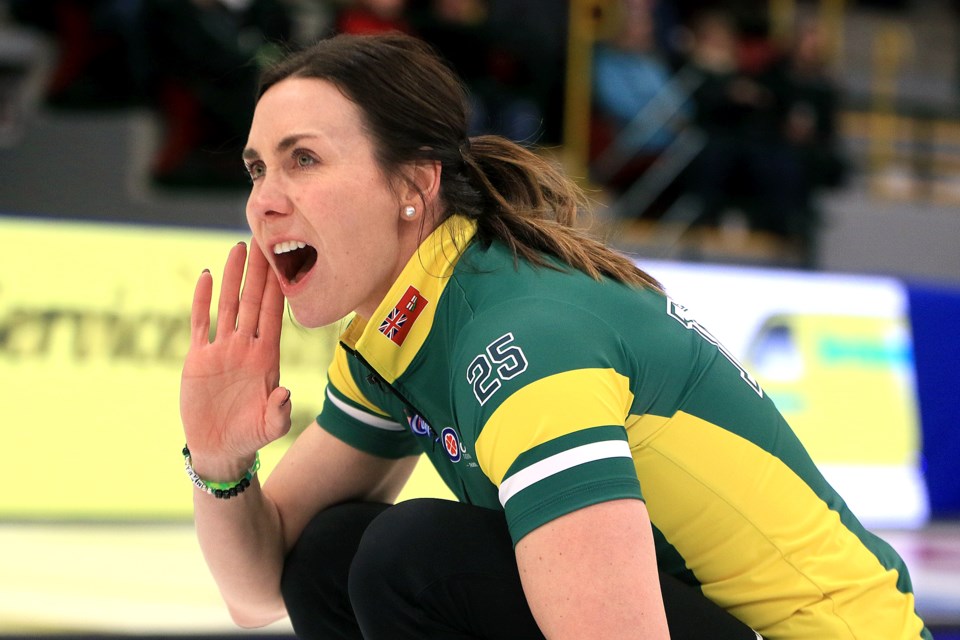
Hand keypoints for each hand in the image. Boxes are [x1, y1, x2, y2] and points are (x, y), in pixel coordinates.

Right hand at [180, 240, 291, 471]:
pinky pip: (200, 323)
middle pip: (254, 301)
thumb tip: (283, 393)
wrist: (220, 448)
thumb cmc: (250, 437)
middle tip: (264, 240)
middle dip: (259, 271)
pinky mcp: (198, 357)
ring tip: (238, 248)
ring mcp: (222, 350)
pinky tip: (206, 277)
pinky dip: (201, 300)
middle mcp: (246, 347)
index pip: (274, 315)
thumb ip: (278, 412)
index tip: (285, 261)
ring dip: (234, 277)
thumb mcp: (268, 427)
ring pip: (228, 304)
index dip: (279, 288)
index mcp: (266, 358)